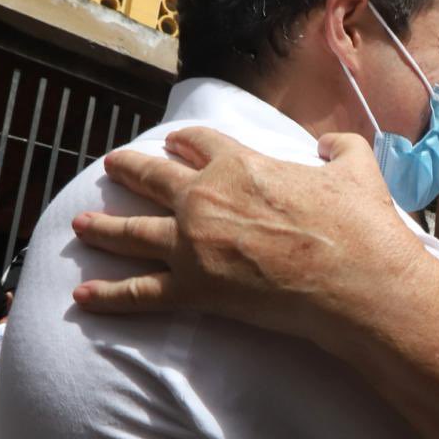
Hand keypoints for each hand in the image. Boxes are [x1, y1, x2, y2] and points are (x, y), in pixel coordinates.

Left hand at [71, 127, 422, 338]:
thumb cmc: (359, 225)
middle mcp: (205, 198)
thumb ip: (340, 146)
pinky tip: (84, 296)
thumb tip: (331, 145)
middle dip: (128, 171)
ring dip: (103, 228)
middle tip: (112, 167)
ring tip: (80, 225)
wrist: (356, 281)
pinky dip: (109, 296)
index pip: (197, 143)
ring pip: (132, 233)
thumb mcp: (357, 168)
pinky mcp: (194, 289)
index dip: (184, 142)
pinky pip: (140, 293)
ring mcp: (193, 245)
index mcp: (240, 164)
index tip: (174, 144)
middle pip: (152, 178)